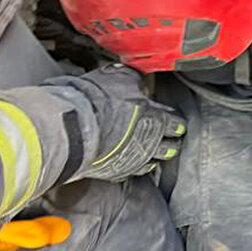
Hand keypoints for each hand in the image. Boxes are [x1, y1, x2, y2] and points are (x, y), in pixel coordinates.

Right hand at [55, 64, 185, 183]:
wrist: (73, 127)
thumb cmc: (97, 100)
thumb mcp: (120, 77)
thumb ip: (133, 81)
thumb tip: (137, 82)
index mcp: (155, 119)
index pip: (175, 122)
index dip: (177, 122)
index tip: (179, 124)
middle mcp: (149, 143)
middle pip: (169, 147)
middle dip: (172, 143)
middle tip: (174, 141)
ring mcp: (133, 160)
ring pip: (152, 163)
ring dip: (155, 157)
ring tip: (156, 156)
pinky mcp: (115, 172)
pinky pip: (130, 172)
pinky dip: (133, 167)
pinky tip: (131, 164)